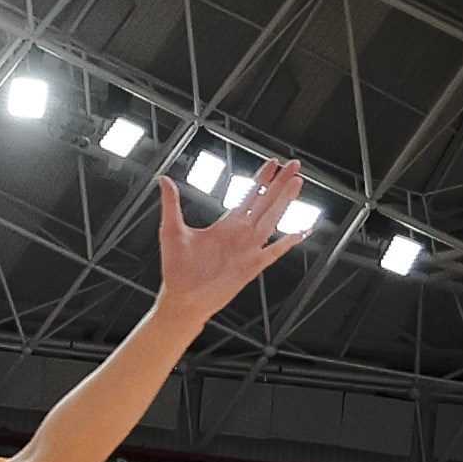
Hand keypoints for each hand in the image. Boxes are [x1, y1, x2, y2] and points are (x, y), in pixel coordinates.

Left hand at [155, 155, 307, 323]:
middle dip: (280, 183)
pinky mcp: (250, 267)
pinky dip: (285, 244)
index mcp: (226, 225)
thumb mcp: (171, 230)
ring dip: (284, 202)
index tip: (272, 163)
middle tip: (293, 165)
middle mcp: (241, 234)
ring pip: (271, 220)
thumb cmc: (177, 269)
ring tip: (296, 183)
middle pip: (266, 202)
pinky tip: (298, 233)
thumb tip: (164, 180)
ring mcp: (248, 250)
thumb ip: (171, 204)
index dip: (261, 179)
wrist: (180, 298)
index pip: (249, 196)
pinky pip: (272, 253)